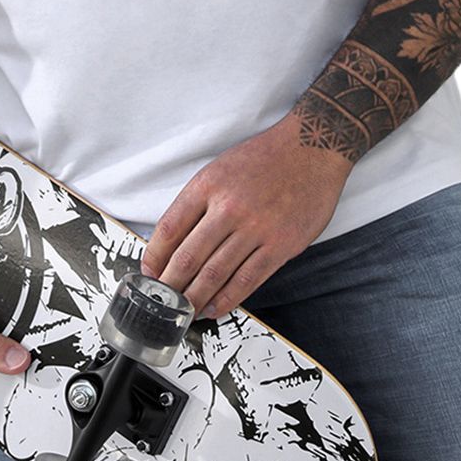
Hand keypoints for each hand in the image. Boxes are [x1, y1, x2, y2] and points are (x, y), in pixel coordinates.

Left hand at [139, 111, 351, 321]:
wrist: (312, 149)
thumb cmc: (264, 158)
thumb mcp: (221, 168)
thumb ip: (198, 202)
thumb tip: (173, 239)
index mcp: (208, 185)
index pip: (169, 228)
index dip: (154, 257)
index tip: (148, 273)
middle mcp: (229, 207)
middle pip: (188, 257)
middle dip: (170, 286)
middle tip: (161, 302)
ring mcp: (256, 229)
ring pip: (215, 274)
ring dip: (194, 298)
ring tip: (184, 311)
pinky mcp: (280, 246)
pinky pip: (246, 281)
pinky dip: (226, 300)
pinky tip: (214, 308)